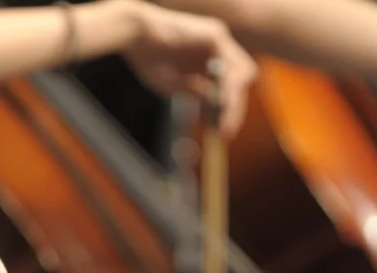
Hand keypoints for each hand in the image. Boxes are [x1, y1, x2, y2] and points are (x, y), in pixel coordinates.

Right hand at [120, 1, 256, 137]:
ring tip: (221, 121)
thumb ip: (197, 94)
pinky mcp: (216, 36)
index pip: (228, 85)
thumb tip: (218, 107)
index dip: (228, 108)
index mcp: (206, 57)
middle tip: (225, 132)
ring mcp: (218, 39)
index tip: (222, 131)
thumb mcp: (175, 85)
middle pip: (240, 79)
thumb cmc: (148, 59)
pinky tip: (218, 104)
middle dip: (234, 108)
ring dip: (233, 101)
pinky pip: (232, 67)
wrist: (135, 37)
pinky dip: (227, 89)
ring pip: (241, 73)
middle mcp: (216, 47)